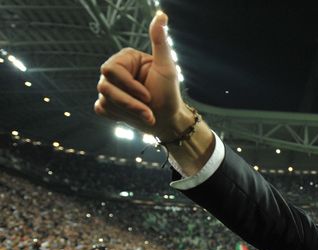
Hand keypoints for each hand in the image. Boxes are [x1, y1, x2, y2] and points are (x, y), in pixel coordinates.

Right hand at [94, 11, 187, 139]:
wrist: (167, 119)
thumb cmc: (169, 93)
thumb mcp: (167, 67)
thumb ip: (160, 41)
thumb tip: (161, 15)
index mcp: (125, 59)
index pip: (111, 70)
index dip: (129, 86)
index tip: (148, 95)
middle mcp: (113, 71)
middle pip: (105, 87)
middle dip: (129, 103)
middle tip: (148, 109)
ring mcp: (108, 88)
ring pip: (104, 100)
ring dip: (129, 112)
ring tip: (146, 115)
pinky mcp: (106, 104)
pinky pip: (102, 110)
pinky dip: (119, 116)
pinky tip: (133, 116)